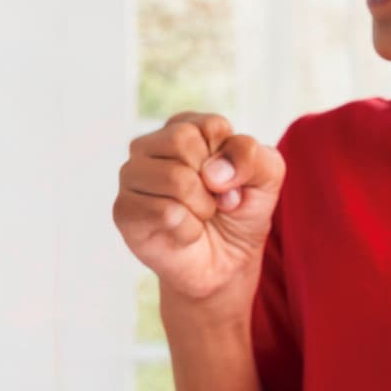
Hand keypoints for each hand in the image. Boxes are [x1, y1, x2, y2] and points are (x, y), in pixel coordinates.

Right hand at [113, 112, 286, 305]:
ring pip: (175, 178)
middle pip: (183, 141)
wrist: (225, 265)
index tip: (232, 181)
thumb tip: (212, 172)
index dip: (232, 159)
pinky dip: (188, 229)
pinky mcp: (124, 211)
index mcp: (183, 127)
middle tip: (216, 202)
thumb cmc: (240, 214)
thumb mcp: (267, 176)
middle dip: (214, 182)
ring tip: (199, 217)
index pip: (210, 125)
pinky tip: (185, 234)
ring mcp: (132, 177)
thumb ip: (251, 155)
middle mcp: (150, 146)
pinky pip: (165, 212)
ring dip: (202, 207)